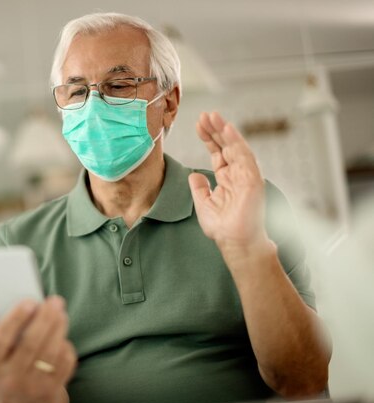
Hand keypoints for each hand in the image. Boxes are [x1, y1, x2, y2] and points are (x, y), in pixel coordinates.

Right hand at [0, 296, 76, 402]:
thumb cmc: (0, 374)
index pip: (1, 340)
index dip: (16, 319)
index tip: (29, 302)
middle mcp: (12, 377)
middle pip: (31, 344)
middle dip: (45, 319)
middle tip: (53, 301)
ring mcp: (33, 385)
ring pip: (50, 353)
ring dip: (58, 328)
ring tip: (60, 312)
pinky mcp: (52, 389)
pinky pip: (64, 364)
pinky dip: (66, 346)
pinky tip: (62, 335)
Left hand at [189, 112, 268, 250]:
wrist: (235, 242)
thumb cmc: (223, 228)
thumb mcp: (203, 204)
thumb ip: (199, 188)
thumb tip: (194, 175)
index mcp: (227, 178)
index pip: (217, 152)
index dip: (209, 138)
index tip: (198, 124)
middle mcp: (237, 174)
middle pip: (226, 146)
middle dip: (215, 129)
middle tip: (205, 114)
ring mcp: (246, 176)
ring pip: (236, 147)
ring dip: (225, 130)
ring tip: (214, 116)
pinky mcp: (253, 180)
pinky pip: (245, 156)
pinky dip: (236, 142)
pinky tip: (227, 130)